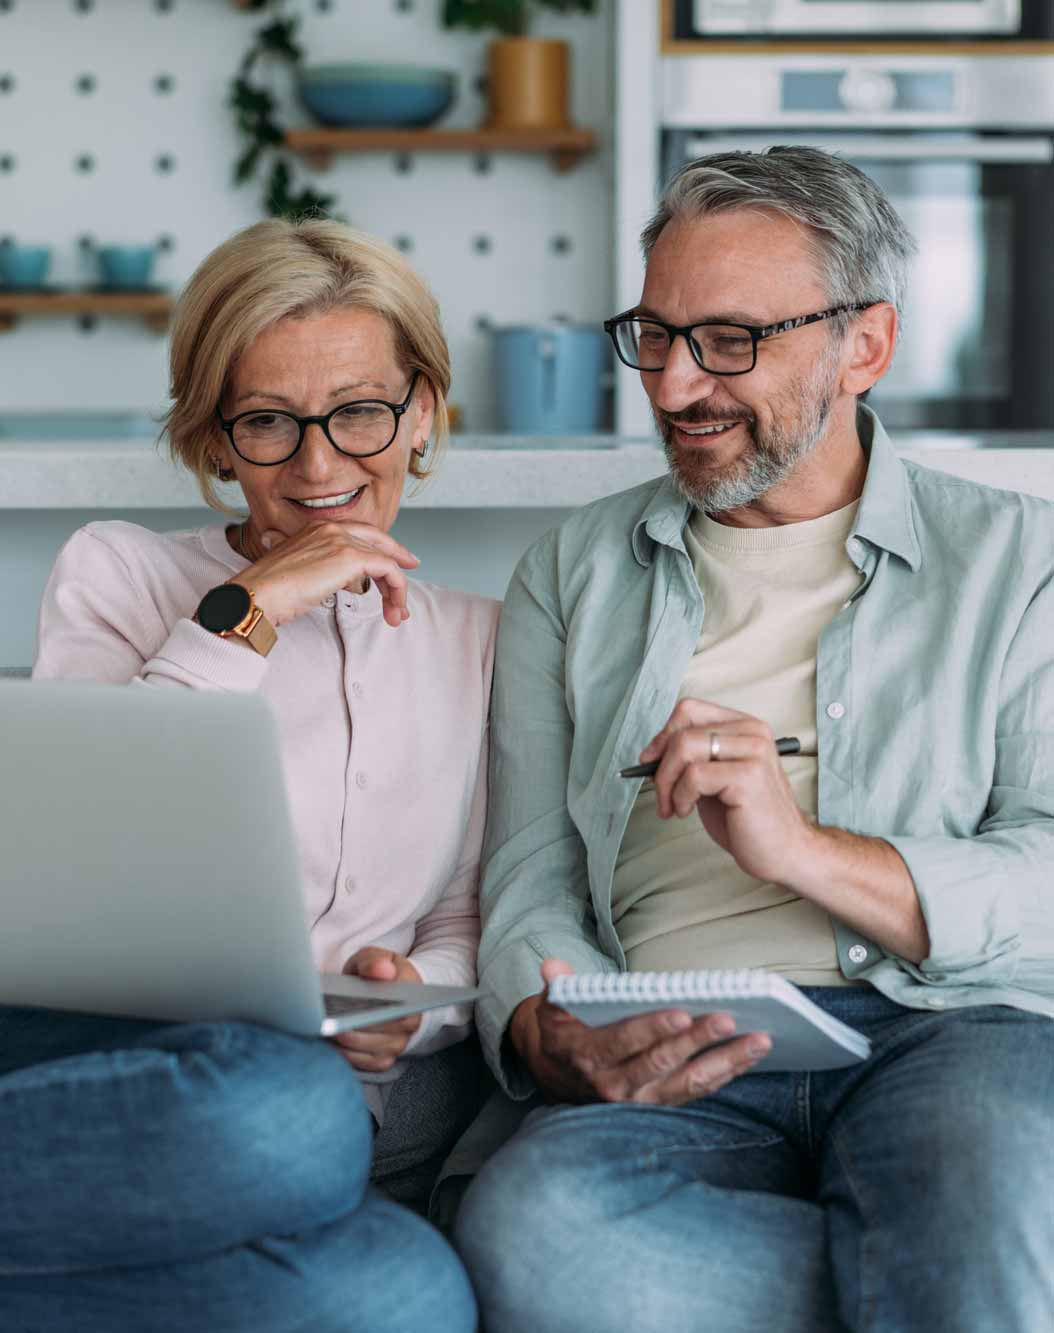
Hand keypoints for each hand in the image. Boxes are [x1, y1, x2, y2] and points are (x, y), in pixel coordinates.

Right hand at [232, 521, 419, 629]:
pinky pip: (388, 570)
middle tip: (408, 581)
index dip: (382, 548)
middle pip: (378, 542)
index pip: (360, 534)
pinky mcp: (351, 557)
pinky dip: (396, 589)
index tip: (396, 565)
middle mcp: (331, 528)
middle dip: (398, 561)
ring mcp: (342, 541)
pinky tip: (393, 607)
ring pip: (386, 560)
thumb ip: (316, 567)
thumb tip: (330, 578)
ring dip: (396, 590)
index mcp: (318, 528)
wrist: (259, 595)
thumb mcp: (298, 572)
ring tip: (396, 614)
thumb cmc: (270, 591)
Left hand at [330, 948, 422, 1072]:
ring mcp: (397, 1045)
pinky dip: (339, 1053)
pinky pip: (358, 1062)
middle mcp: (410, 1024)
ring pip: (361, 1048)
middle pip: (372, 1030)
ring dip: (338, 1040)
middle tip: (321, 1019)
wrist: (388, 992)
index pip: (393, 1008)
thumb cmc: (378, 973)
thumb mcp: (375, 958)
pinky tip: (325, 1040)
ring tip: (318, 1028)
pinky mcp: (382, 1061)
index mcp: (413, 996)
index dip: (368, 1011)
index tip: (344, 1009)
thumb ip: (374, 962)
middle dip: (345, 1025)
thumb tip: (381, 971)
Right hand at [508, 959, 769, 1105]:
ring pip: (688, 1084)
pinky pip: (697, 1091)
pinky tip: (750, 1056)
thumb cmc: (564, 1030)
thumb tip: (553, 967)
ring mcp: (641, 1100)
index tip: (682, 1013)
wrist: (558, 1075)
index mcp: (588, 1057)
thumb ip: (558, 985)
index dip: (653, 1029)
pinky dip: (726, 1074)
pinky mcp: (660, 1104)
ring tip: (759, 1041)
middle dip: (697, 1041)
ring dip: (726, 1062)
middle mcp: (615, 1086)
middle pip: (662, 1064)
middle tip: (728, 1019)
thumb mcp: (552, 1006)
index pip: (624, 1043)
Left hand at [640, 699, 815, 885]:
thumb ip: (691, 760)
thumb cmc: (747, 819)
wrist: (784, 852)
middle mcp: (752, 733)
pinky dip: (680, 796)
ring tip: (674, 806)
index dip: (663, 735)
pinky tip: (687, 811)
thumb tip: (651, 754)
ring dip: (667, 782)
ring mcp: (753, 752)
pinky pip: (694, 775)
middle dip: (660, 764)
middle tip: (661, 793)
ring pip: (684, 747)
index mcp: (745, 728)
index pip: (690, 710)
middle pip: (683, 729)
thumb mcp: (713, 780)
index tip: (650, 761)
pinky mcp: (748, 776)